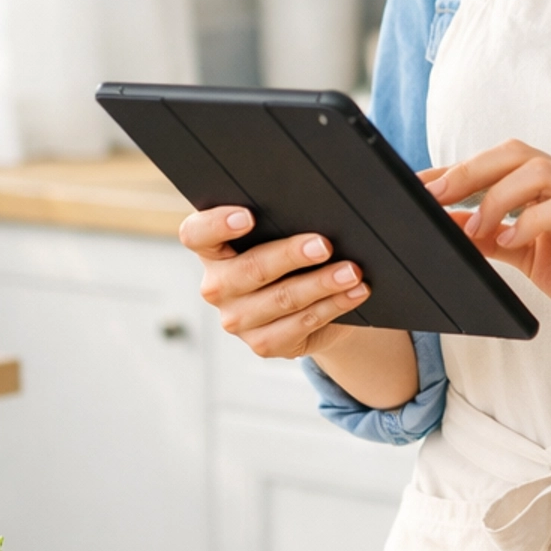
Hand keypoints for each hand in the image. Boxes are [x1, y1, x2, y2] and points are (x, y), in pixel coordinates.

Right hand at [177, 206, 368, 359]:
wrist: (305, 304)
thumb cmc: (289, 258)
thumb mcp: (279, 236)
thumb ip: (283, 219)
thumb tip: (319, 206)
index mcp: (212, 250)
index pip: (197, 234)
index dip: (217, 224)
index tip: (249, 216)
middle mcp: (217, 286)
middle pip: (250, 269)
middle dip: (291, 255)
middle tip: (324, 245)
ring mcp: (237, 319)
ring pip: (283, 299)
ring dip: (322, 283)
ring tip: (352, 271)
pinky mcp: (263, 344)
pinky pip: (301, 324)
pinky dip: (333, 306)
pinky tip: (354, 293)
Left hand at [425, 141, 550, 351]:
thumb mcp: (530, 258)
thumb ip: (491, 238)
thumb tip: (446, 225)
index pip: (500, 162)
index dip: (456, 169)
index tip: (417, 185)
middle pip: (515, 152)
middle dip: (468, 171)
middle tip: (432, 197)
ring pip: (539, 170)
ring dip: (498, 196)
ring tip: (477, 228)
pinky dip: (531, 222)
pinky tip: (513, 243)